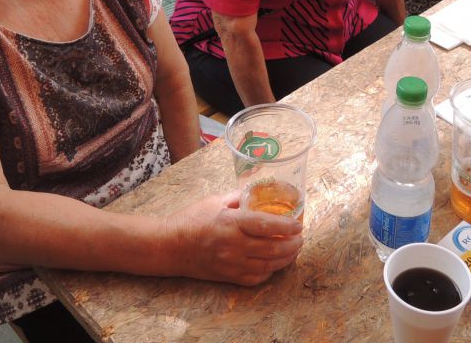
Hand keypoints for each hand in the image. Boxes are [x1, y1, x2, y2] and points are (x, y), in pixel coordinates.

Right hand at [165, 192, 302, 285]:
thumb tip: (256, 191)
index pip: (267, 226)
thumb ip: (237, 197)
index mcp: (231, 223)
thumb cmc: (190, 220)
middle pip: (273, 248)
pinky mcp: (228, 277)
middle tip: (300, 238)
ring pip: (268, 265)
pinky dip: (270, 272)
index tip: (298, 225)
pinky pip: (256, 278)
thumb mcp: (214, 201)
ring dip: (286, 259)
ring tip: (294, 251)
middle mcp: (234, 246)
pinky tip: (275, 264)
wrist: (170, 247)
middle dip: (292, 244)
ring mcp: (232, 264)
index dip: (287, 226)